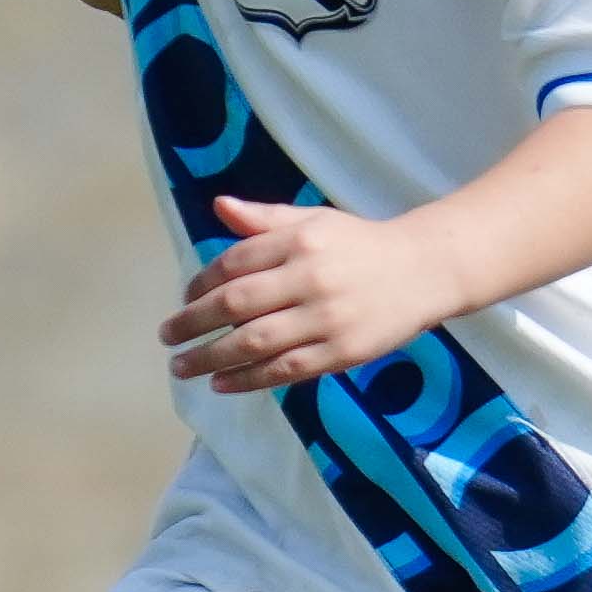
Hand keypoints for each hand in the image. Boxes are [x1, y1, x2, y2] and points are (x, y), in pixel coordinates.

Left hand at [165, 194, 455, 392]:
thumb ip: (266, 219)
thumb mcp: (314, 221)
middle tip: (166, 336)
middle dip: (193, 323)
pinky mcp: (342, 351)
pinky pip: (286, 369)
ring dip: (211, 357)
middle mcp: (311, 276)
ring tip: (182, 367)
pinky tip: (222, 384)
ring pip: (255, 342)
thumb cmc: (360, 245)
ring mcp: (327, 317)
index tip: (185, 299)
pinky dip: (248, 379)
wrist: (425, 271)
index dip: (201, 283)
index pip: (235, 263)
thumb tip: (218, 207)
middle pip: (237, 304)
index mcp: (301, 239)